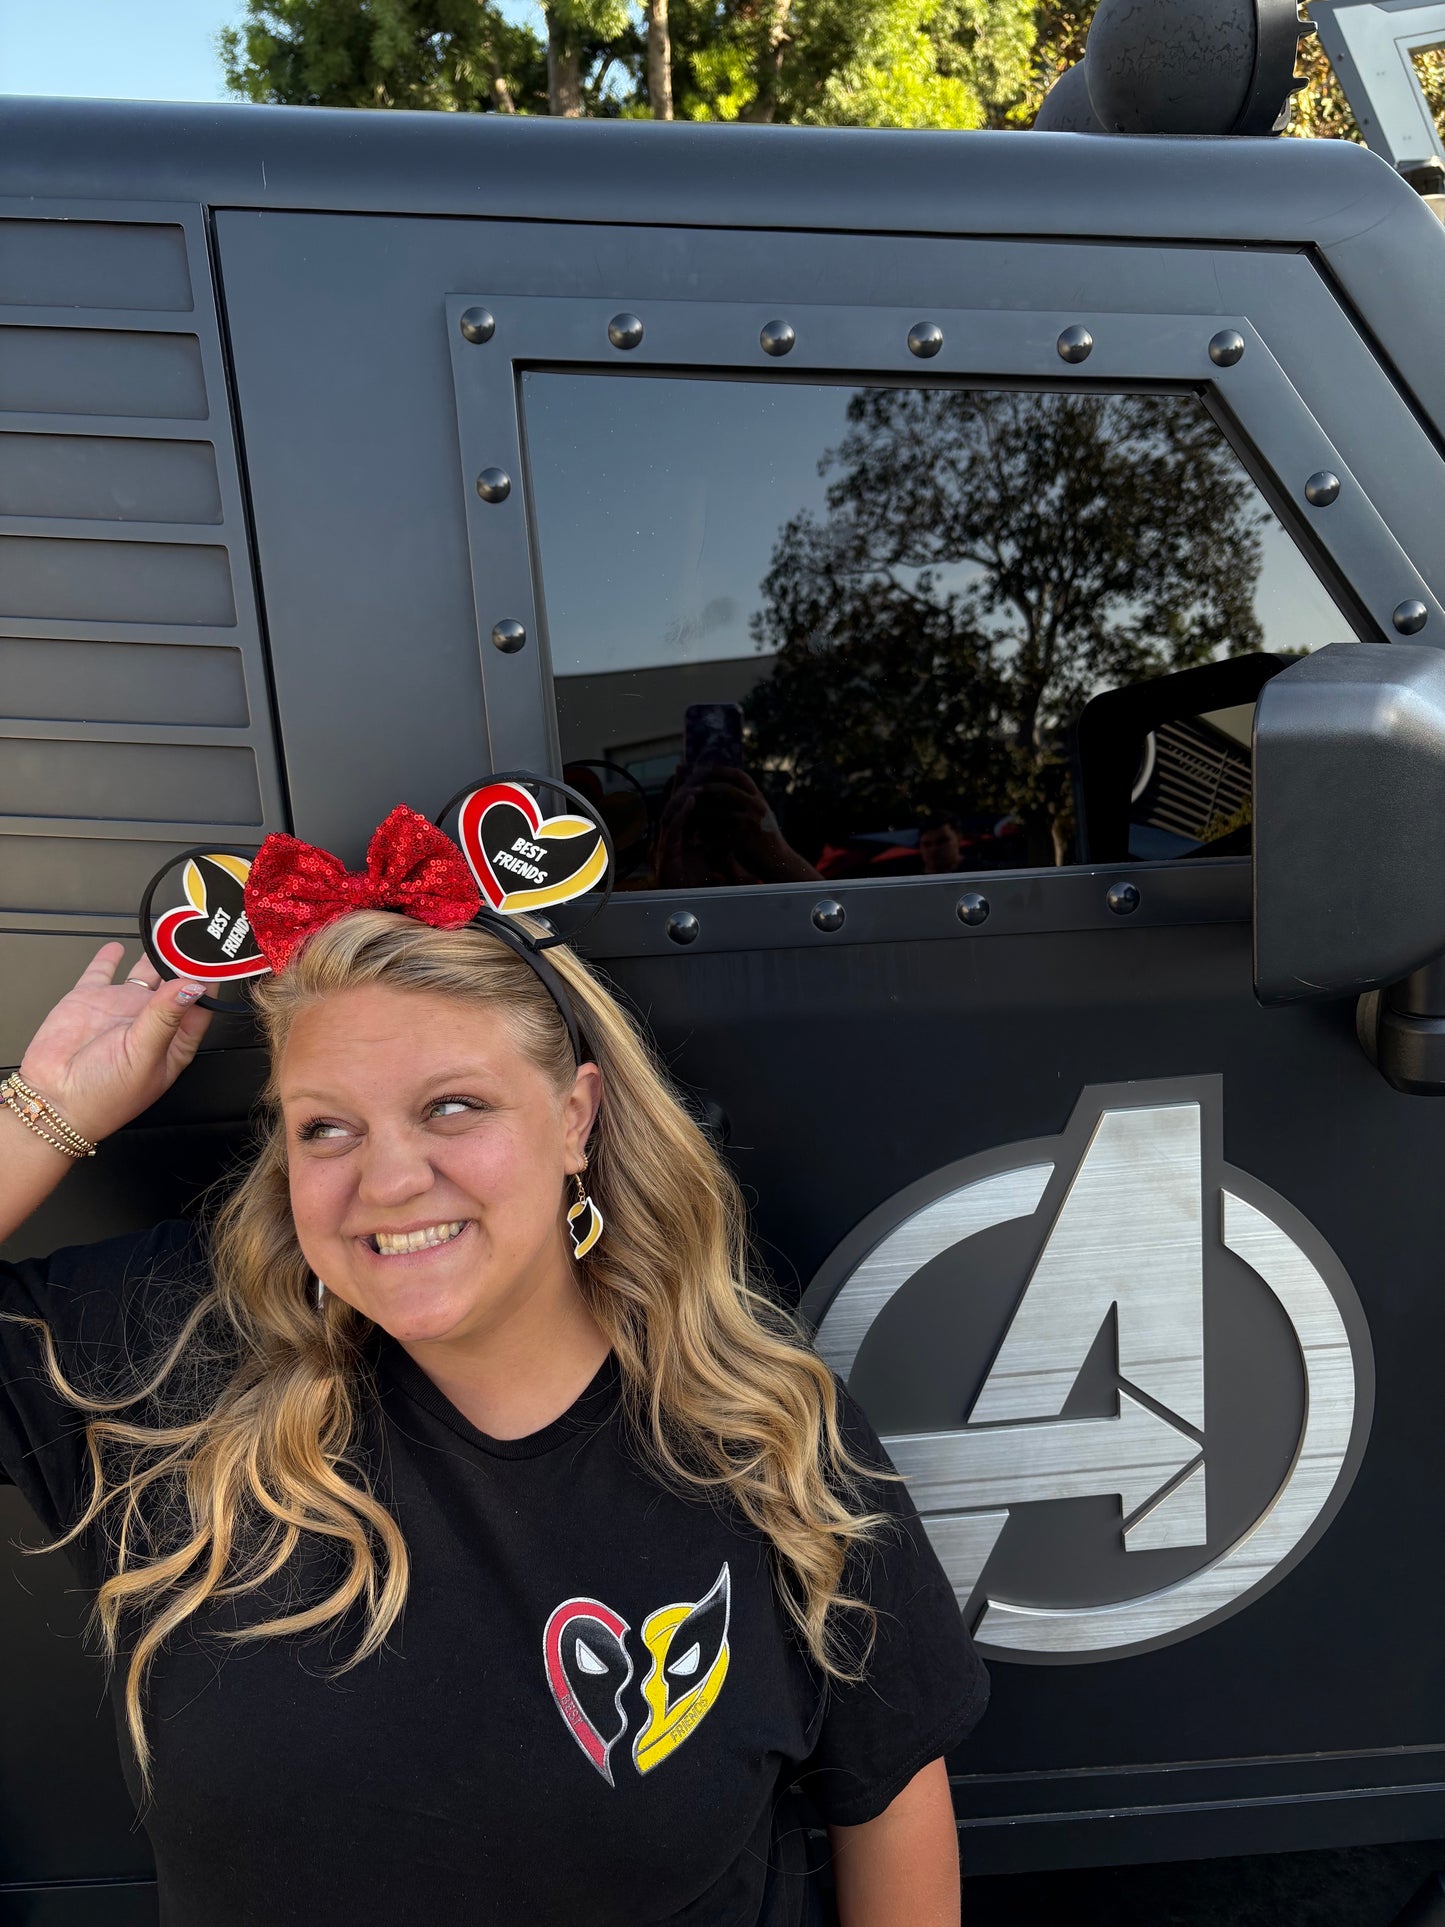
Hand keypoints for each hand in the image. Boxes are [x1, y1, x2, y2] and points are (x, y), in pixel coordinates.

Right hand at [17, 944, 211, 1142]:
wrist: (53, 1100)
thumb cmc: (105, 1096)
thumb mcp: (144, 1055)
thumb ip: (166, 1018)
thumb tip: (191, 986)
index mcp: (173, 1041)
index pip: (201, 1004)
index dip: (210, 982)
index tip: (218, 959)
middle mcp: (150, 1022)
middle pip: (177, 983)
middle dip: (187, 962)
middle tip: (197, 936)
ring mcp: (121, 1008)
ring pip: (146, 973)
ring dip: (157, 955)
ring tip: (170, 933)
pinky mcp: (90, 999)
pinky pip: (103, 972)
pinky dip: (111, 957)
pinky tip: (122, 945)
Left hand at [658, 767, 820, 886]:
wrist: (779, 862)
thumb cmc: (767, 840)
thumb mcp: (762, 816)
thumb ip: (747, 802)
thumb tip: (727, 788)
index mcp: (759, 798)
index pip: (740, 776)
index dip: (721, 770)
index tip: (704, 769)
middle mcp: (756, 806)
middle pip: (727, 789)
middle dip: (706, 787)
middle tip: (690, 788)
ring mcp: (750, 822)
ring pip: (719, 812)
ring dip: (701, 812)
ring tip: (687, 813)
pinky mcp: (744, 839)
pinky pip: (719, 835)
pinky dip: (706, 837)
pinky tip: (695, 840)